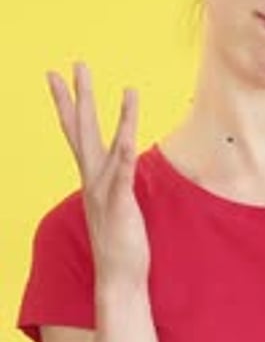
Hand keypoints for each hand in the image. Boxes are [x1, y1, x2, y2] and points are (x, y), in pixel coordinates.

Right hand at [45, 61, 150, 291]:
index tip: (58, 76)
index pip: (76, 132)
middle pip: (81, 129)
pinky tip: (129, 136)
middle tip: (76, 64)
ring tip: (129, 88)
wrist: (117, 278)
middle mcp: (92, 179)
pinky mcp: (119, 205)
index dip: (67, 103)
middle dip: (79, 95)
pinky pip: (122, 176)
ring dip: (118, 117)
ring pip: (108, 146)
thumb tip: (116, 163)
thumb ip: (114, 180)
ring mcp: (104, 191)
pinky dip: (124, 155)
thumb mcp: (115, 202)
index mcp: (91, 176)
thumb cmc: (119, 241)